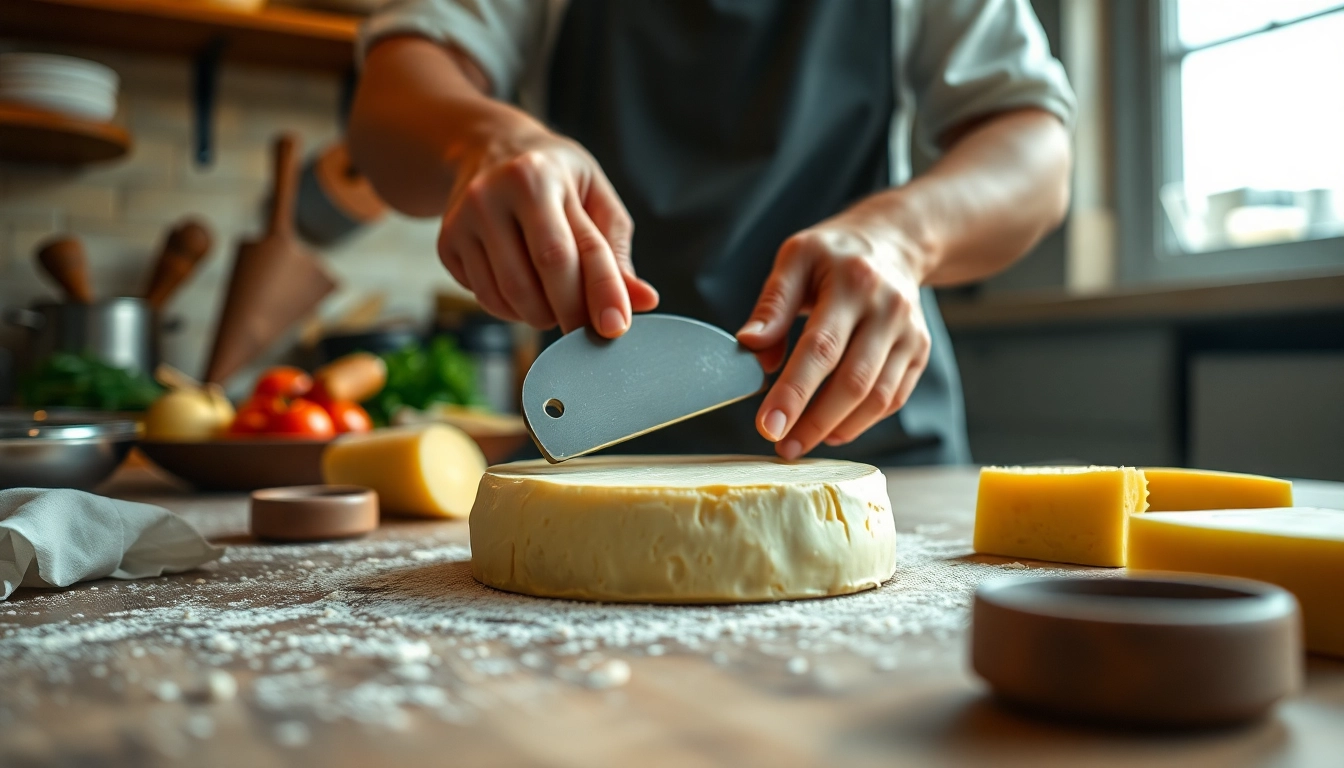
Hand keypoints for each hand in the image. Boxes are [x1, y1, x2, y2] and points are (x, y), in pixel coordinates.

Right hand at [438, 121, 657, 335]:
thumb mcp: (593, 196)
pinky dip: (512, 310)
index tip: (616, 328)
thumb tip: (644, 300)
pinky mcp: (445, 243)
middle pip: (540, 275)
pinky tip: (526, 291)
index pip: (575, 248)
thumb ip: (616, 250)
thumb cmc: (555, 177)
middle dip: (571, 312)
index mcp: (539, 176)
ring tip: (555, 302)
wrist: (487, 146)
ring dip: (541, 315)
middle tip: (586, 326)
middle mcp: (494, 193)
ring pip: (509, 295)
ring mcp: (463, 219)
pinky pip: (484, 297)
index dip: (600, 292)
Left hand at [736, 209, 932, 459]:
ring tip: (802, 442)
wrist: (895, 241)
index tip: (768, 426)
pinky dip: (862, 422)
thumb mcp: (795, 258)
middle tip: (782, 445)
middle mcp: (888, 309)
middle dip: (814, 422)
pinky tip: (833, 429)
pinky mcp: (920, 351)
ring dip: (837, 428)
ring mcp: (910, 333)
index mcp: (852, 282)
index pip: (821, 348)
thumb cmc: (834, 253)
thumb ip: (772, 305)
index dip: (794, 392)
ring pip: (878, 397)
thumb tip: (749, 347)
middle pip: (853, 381)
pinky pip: (893, 399)